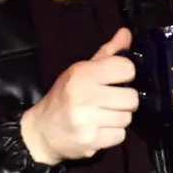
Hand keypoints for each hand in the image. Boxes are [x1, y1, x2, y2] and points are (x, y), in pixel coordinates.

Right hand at [19, 28, 138, 165]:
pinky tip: (101, 129)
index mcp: (83, 74)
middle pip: (131, 97)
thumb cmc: (64, 97)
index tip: (118, 79)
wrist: (41, 131)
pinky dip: (114, 134)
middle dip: (124, 100)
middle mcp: (85, 95)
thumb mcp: (81, 71)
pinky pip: (120, 135)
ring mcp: (87, 120)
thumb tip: (126, 32)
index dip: (126, 74)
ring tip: (104, 116)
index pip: (126, 68)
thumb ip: (107, 53)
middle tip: (111, 101)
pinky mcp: (91, 140)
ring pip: (127, 118)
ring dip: (119, 118)